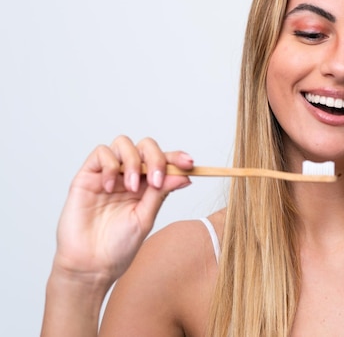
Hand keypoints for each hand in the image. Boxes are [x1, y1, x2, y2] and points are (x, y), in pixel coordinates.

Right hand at [52, 135, 193, 286]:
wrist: (91, 265)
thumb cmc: (118, 247)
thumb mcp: (145, 218)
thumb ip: (161, 193)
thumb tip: (184, 175)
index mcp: (146, 186)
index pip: (164, 162)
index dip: (177, 158)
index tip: (189, 164)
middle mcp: (128, 176)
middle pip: (146, 146)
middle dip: (156, 157)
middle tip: (156, 180)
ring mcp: (108, 175)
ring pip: (123, 143)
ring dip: (133, 162)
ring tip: (131, 188)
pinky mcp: (87, 176)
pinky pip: (101, 153)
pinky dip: (110, 165)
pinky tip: (110, 188)